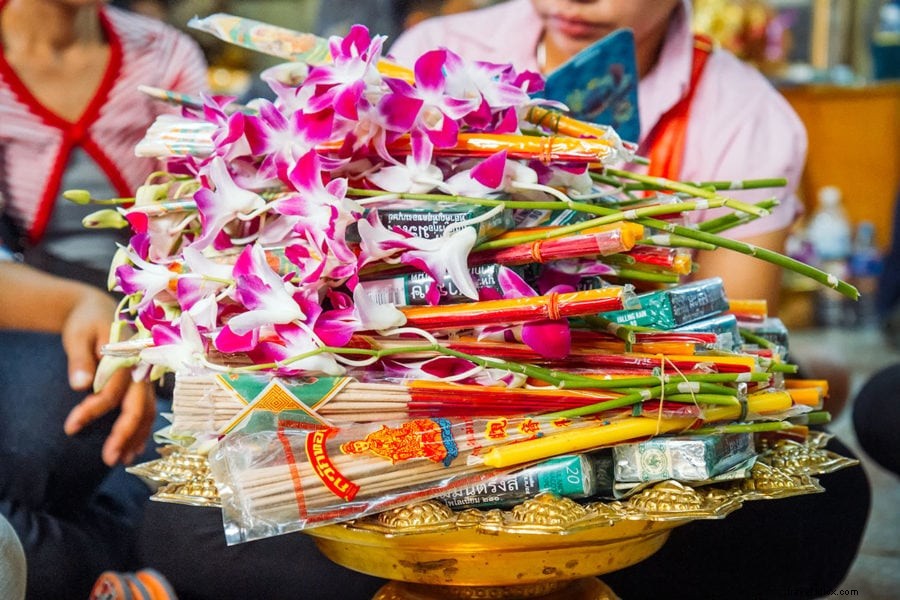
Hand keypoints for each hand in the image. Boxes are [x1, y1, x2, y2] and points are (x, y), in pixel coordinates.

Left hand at [59, 288, 155, 465]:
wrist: (98, 308)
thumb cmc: (86, 321)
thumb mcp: (76, 335)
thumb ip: (79, 360)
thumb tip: (79, 386)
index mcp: (127, 353)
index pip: (112, 390)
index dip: (92, 410)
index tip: (70, 427)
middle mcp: (142, 366)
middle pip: (138, 405)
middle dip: (124, 433)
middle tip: (108, 459)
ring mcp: (145, 375)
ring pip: (147, 410)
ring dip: (137, 435)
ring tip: (123, 459)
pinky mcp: (143, 381)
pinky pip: (148, 407)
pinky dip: (143, 427)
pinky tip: (135, 445)